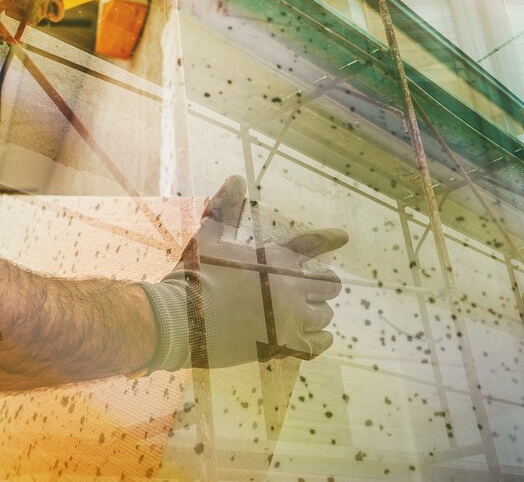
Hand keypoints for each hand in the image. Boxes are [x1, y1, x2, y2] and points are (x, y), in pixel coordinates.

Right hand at [140, 176, 346, 370]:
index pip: (311, 244)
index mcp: (275, 259)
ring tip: (310, 313)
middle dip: (322, 285)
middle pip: (328, 286)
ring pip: (324, 316)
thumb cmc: (194, 275)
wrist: (180, 319)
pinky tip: (318, 337)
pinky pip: (317, 345)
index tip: (343, 236)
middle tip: (315, 288)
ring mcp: (289, 319)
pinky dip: (319, 340)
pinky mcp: (283, 346)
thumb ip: (226, 208)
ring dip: (318, 313)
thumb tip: (235, 178)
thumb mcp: (209, 236)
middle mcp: (290, 288)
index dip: (330, 239)